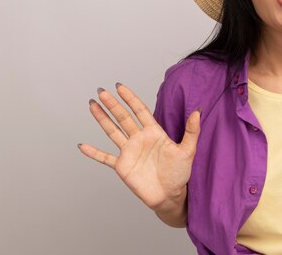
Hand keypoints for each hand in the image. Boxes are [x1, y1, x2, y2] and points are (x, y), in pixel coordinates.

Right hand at [78, 83, 200, 211]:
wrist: (170, 195)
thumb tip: (198, 111)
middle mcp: (140, 139)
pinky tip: (83, 146)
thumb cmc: (180, 173)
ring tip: (92, 105)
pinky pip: (105, 158)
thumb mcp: (188, 150)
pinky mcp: (122, 166)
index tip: (120, 87)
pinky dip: (94, 153)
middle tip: (101, 91)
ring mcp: (129, 152)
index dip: (130, 98)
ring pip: (113, 131)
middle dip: (112, 104)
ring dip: (102, 119)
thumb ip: (192, 131)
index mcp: (154, 132)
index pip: (140, 111)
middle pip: (123, 117)